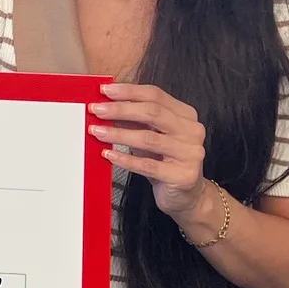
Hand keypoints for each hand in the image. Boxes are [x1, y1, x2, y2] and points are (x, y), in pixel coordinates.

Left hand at [89, 84, 208, 224]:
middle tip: (96, 110)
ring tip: (97, 132)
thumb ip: (133, 120)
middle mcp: (192, 131)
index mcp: (185, 115)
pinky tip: (109, 155)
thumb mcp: (150, 135)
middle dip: (120, 109)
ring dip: (118, 134)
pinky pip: (148, 166)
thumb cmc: (165, 161)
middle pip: (152, 112)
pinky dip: (126, 159)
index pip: (155, 95)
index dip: (128, 91)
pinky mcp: (183, 176)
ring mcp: (191, 153)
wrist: (186, 196)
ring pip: (148, 139)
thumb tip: (106, 105)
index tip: (104, 91)